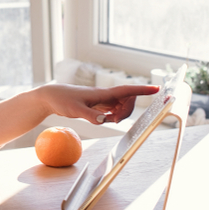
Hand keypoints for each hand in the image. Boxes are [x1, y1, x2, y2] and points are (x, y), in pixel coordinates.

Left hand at [38, 83, 159, 124]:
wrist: (51, 97)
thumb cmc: (62, 100)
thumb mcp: (75, 110)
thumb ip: (90, 115)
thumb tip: (105, 120)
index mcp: (102, 93)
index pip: (126, 90)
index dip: (142, 90)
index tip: (157, 89)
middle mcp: (104, 95)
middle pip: (127, 101)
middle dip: (127, 111)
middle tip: (113, 120)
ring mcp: (102, 100)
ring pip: (120, 107)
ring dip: (119, 115)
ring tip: (105, 119)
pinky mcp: (97, 105)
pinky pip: (113, 110)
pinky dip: (113, 116)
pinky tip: (103, 119)